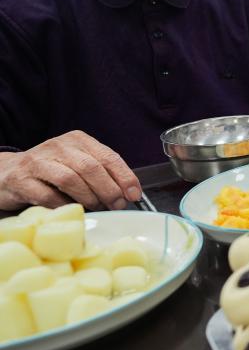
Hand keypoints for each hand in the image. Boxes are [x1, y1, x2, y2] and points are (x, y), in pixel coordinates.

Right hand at [0, 131, 140, 210]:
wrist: (6, 173)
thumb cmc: (50, 171)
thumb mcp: (77, 164)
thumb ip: (101, 173)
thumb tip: (128, 193)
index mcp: (77, 140)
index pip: (108, 157)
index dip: (125, 177)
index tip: (134, 194)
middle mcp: (58, 147)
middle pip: (91, 168)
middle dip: (109, 190)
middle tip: (117, 205)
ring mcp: (38, 162)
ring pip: (71, 179)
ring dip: (89, 198)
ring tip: (97, 208)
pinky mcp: (22, 180)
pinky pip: (48, 196)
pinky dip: (64, 205)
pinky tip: (71, 209)